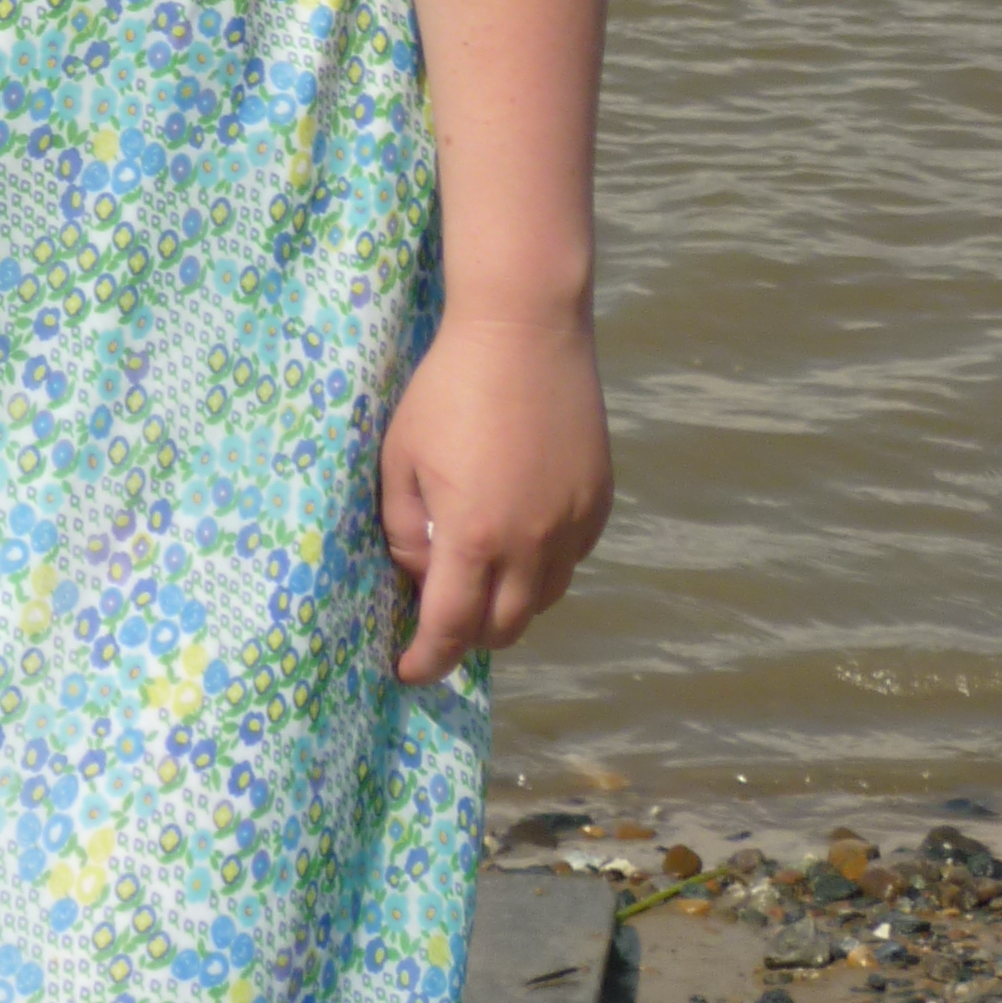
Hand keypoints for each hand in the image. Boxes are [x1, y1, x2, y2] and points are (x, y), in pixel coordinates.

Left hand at [379, 310, 611, 684]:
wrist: (524, 330)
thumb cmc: (447, 388)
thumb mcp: (402, 457)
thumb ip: (404, 529)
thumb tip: (419, 575)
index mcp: (475, 537)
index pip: (450, 629)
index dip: (427, 661)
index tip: (409, 672)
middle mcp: (532, 545)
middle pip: (504, 629)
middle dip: (468, 638)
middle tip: (441, 618)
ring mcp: (573, 526)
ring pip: (543, 600)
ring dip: (509, 604)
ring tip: (481, 577)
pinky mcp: (600, 502)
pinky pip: (571, 560)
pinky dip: (543, 566)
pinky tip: (520, 534)